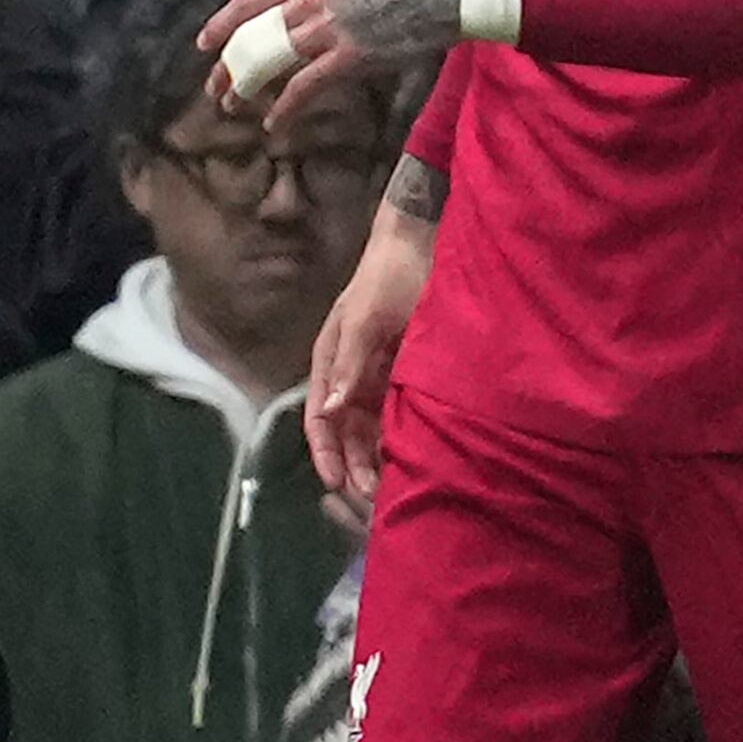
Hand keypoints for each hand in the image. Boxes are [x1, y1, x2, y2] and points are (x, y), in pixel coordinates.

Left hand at [207, 0, 462, 123]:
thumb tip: (291, 17)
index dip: (222, 23)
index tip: (205, 44)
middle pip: (253, 35)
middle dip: (228, 65)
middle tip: (215, 87)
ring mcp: (329, 27)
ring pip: (269, 62)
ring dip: (246, 88)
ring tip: (235, 106)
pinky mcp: (349, 56)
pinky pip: (302, 87)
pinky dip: (283, 109)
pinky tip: (273, 124)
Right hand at [305, 201, 434, 506]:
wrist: (423, 245)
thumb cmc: (387, 277)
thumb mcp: (364, 319)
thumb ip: (348, 363)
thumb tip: (330, 410)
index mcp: (330, 362)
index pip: (318, 418)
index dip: (325, 452)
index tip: (336, 483)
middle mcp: (350, 375)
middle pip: (345, 432)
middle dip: (354, 465)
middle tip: (372, 496)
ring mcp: (377, 375)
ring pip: (371, 428)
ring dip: (376, 457)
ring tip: (391, 486)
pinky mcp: (404, 373)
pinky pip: (397, 413)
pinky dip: (400, 436)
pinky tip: (412, 457)